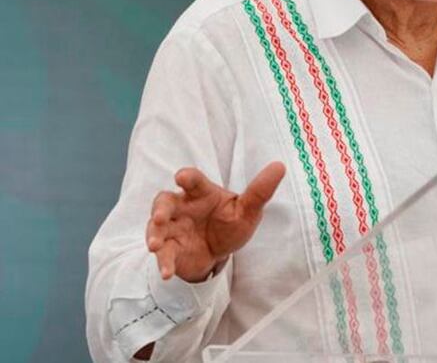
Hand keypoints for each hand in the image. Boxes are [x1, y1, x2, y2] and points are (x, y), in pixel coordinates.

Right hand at [146, 162, 285, 281]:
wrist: (219, 252)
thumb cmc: (230, 222)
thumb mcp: (248, 209)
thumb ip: (260, 190)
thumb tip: (279, 166)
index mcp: (202, 192)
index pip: (193, 181)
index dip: (187, 177)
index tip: (182, 177)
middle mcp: (183, 207)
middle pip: (165, 202)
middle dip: (161, 209)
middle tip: (161, 217)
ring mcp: (173, 228)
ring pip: (156, 227)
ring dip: (154, 235)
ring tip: (155, 246)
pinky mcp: (170, 249)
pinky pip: (163, 254)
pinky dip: (163, 263)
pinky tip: (166, 273)